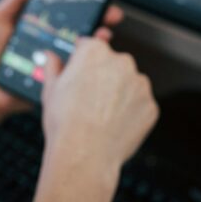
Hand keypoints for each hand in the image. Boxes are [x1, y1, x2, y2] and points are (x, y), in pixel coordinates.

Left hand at [0, 0, 125, 119]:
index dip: (82, 1)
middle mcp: (50, 42)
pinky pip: (74, 74)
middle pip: (80, 28)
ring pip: (82, 51)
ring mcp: (54, 62)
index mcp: (39, 25)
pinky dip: (85, 67)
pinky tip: (91, 59)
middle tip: (111, 13)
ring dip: (97, 42)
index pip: (66, 10)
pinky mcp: (55, 81)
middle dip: (99, 19)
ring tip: (103, 34)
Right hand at [40, 38, 158, 168]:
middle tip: (89, 100)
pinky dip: (131, 113)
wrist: (84, 154)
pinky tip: (115, 125)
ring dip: (120, 95)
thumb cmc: (65, 123)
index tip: (80, 75)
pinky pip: (140, 105)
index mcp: (95, 52)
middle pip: (113, 64)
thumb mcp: (50, 90)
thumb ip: (53, 67)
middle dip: (104, 78)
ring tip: (101, 116)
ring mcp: (139, 84)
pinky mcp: (150, 106)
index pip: (90, 47)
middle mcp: (121, 62)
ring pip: (130, 84)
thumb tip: (51, 57)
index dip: (83, 63)